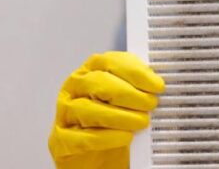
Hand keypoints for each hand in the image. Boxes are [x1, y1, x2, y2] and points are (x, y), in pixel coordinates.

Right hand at [48, 52, 164, 168]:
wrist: (96, 158)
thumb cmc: (111, 124)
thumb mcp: (125, 101)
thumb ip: (138, 88)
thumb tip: (158, 84)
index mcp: (90, 71)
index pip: (110, 61)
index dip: (135, 71)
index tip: (156, 85)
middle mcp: (74, 88)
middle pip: (98, 82)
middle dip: (129, 93)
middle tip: (150, 104)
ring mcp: (65, 114)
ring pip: (88, 108)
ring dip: (120, 116)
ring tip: (141, 122)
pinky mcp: (61, 140)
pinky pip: (83, 137)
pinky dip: (108, 137)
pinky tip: (125, 137)